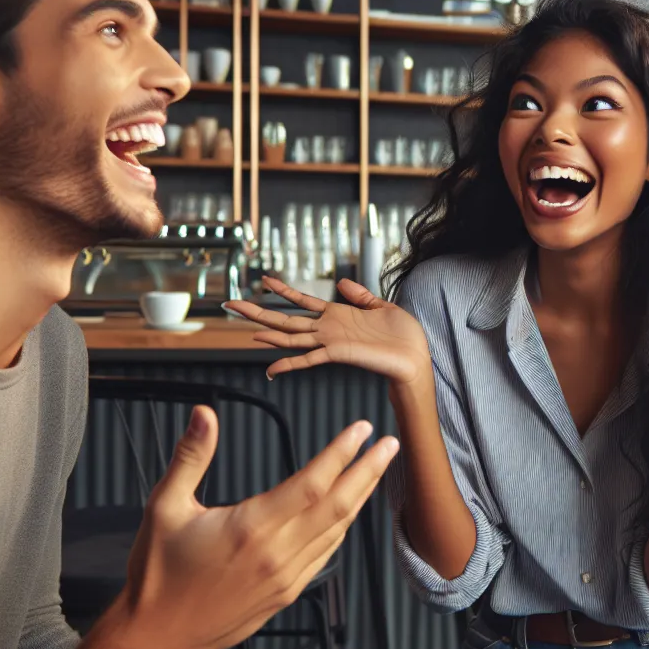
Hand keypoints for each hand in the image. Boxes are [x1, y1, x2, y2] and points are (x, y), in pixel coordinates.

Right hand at [115, 407, 398, 648]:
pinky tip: (347, 512)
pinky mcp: (286, 593)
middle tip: (390, 446)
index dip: (342, 452)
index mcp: (250, 527)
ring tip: (376, 471)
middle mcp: (276, 553)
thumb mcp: (165, 507)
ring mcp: (286, 577)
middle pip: (339, 505)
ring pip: (337, 531)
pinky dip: (342, 528)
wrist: (159, 638)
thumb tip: (204, 416)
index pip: (312, 482)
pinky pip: (325, 554)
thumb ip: (191, 457)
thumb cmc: (158, 575)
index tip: (361, 429)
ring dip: (361, 498)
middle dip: (369, 471)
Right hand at [229, 276, 430, 386]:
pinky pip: (308, 359)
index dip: (283, 291)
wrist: (416, 357)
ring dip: (266, 331)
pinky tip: (270, 369)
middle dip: (258, 311)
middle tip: (231, 303)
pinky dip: (289, 364)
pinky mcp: (338, 354)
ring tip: (243, 326)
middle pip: (286, 318)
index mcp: (337, 315)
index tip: (264, 280)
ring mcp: (330, 342)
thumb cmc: (403, 335)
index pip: (303, 301)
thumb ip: (360, 296)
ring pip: (290, 336)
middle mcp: (328, 329)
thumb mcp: (381, 306)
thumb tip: (343, 282)